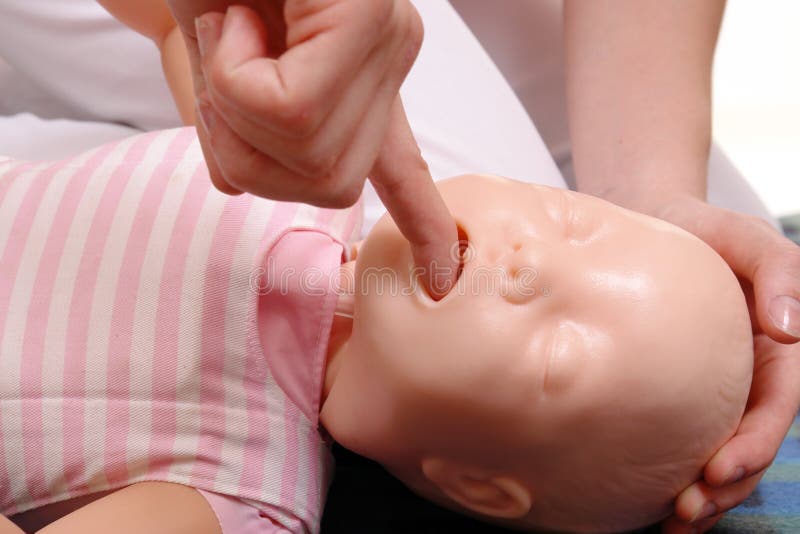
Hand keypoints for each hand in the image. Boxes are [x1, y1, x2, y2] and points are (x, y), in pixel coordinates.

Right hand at [165, 0, 458, 297]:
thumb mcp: (216, 63)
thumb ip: (237, 128)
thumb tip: (234, 185)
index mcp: (363, 79)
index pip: (401, 167)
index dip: (421, 223)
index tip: (444, 277)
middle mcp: (389, 61)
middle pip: (326, 182)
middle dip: (247, 146)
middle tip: (225, 61)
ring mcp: (386, 42)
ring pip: (304, 149)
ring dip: (235, 102)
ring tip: (232, 29)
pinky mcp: (367, 16)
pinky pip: (297, 109)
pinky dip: (236, 77)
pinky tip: (241, 20)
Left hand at [653, 197, 799, 532]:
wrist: (649, 223)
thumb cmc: (701, 230)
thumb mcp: (742, 233)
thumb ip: (777, 268)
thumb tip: (793, 324)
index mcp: (774, 347)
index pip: (776, 406)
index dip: (755, 443)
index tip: (719, 468)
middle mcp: (749, 375)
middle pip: (750, 442)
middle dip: (728, 484)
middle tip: (689, 508)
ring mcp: (715, 388)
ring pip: (719, 452)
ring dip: (706, 495)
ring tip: (673, 523)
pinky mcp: (678, 393)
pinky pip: (682, 439)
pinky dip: (674, 474)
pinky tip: (654, 504)